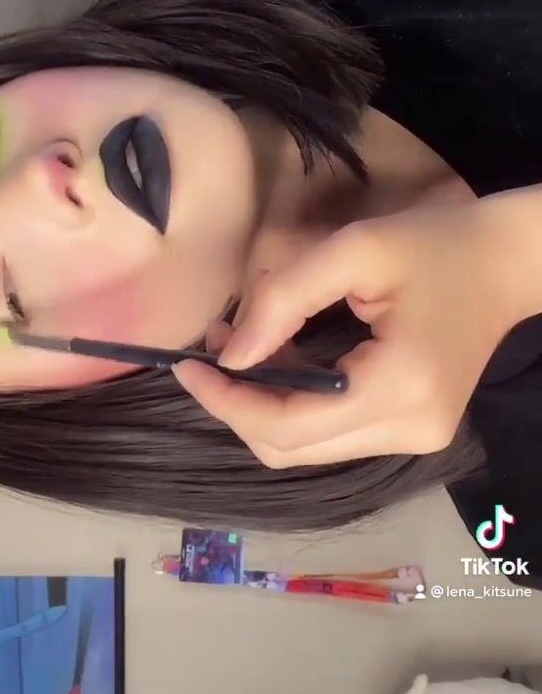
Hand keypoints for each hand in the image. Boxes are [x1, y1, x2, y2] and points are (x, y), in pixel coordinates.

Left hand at [172, 201, 516, 467]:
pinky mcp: (413, 431)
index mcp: (398, 390)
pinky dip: (295, 404)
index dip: (227, 402)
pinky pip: (332, 432)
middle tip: (207, 351)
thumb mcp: (354, 250)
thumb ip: (283, 299)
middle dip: (237, 404)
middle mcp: (409, 431)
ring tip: (237, 346)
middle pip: (292, 449)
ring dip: (262, 404)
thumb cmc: (434, 244)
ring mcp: (414, 438)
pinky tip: (279, 360)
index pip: (288, 426)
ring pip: (308, 447)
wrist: (507, 262)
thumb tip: (229, 355)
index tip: (185, 364)